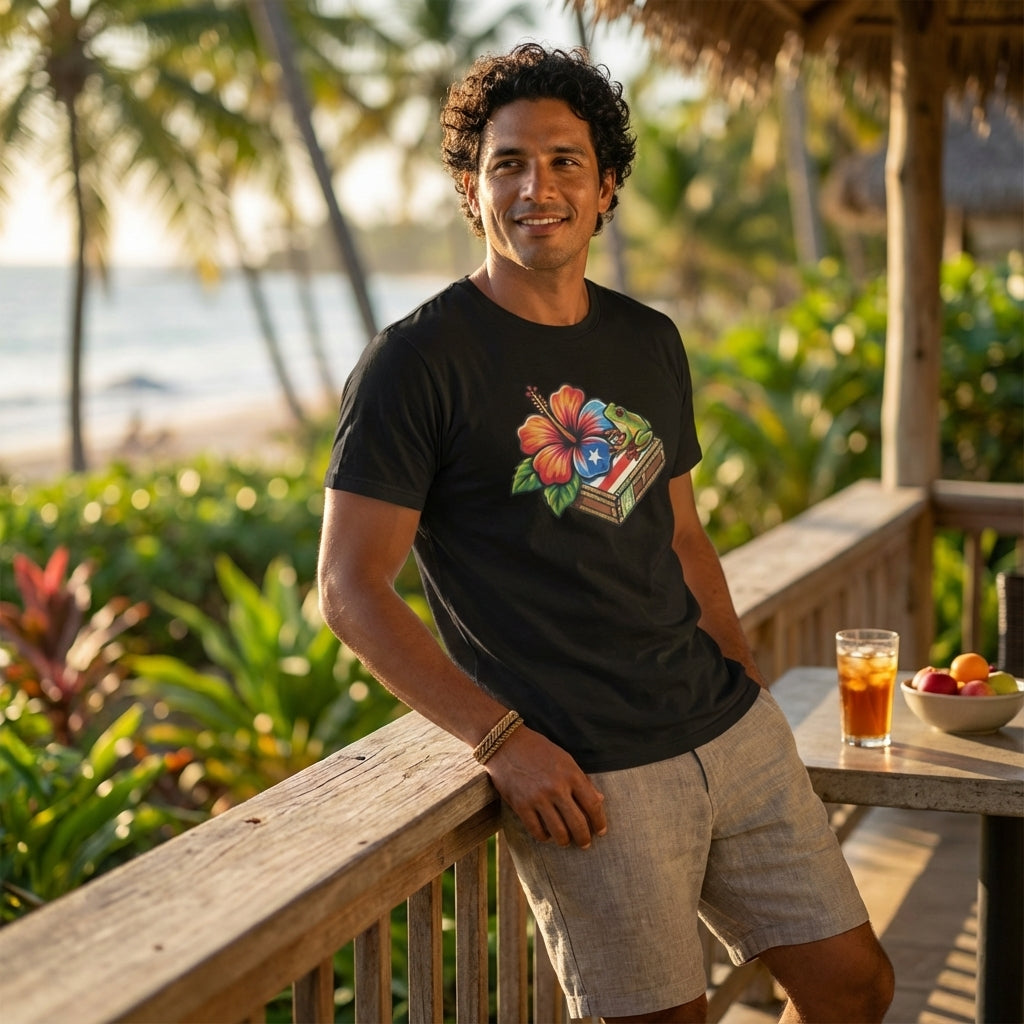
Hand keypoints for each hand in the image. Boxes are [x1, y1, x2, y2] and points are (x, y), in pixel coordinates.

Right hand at [483, 726, 606, 848]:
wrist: (506, 744)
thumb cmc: (539, 750)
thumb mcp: (565, 759)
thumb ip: (582, 780)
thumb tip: (600, 799)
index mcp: (571, 774)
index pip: (592, 805)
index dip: (599, 821)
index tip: (601, 831)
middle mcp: (556, 787)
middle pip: (578, 823)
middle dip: (584, 838)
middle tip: (585, 844)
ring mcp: (538, 798)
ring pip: (558, 832)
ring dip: (565, 841)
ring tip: (565, 841)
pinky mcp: (521, 805)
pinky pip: (537, 831)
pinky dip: (544, 837)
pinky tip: (546, 835)